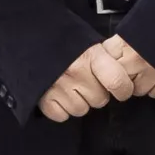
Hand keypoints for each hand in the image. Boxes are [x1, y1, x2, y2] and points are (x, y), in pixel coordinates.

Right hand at [38, 36, 154, 120]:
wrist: (30, 38)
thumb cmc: (65, 42)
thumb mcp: (89, 43)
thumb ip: (105, 59)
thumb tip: (124, 77)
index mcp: (91, 56)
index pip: (118, 82)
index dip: (123, 90)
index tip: (121, 90)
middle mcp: (76, 72)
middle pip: (100, 100)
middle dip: (97, 94)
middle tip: (86, 82)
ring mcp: (59, 87)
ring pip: (82, 110)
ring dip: (79, 102)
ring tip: (70, 86)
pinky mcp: (44, 99)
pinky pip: (62, 116)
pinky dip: (61, 109)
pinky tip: (58, 94)